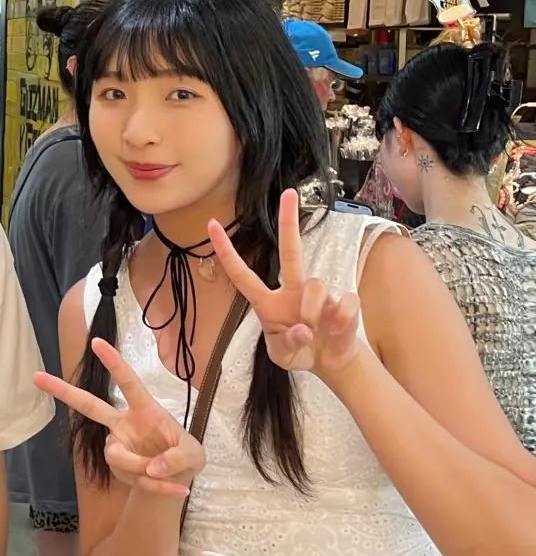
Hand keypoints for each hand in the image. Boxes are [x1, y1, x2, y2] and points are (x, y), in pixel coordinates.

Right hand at [36, 340, 203, 498]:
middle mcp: (124, 424)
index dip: (114, 363)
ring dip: (144, 468)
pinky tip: (177, 491)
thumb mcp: (195, 455)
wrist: (177, 480)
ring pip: (118, 456)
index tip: (97, 342)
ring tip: (169, 476)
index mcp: (144, 410)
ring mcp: (117, 446)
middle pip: (89, 405)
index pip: (128, 383)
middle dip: (63, 391)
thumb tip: (153, 467)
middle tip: (37, 376)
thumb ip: (178, 457)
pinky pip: (132, 478)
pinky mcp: (117, 468)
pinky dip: (156, 487)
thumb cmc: (185, 455)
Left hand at [208, 189, 361, 379]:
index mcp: (268, 303)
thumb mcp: (283, 356)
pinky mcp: (343, 301)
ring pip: (315, 285)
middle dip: (289, 222)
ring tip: (314, 332)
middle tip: (288, 193)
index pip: (242, 275)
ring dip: (312, 311)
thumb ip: (287, 344)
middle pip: (290, 251)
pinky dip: (339, 322)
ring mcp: (318, 294)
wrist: (330, 362)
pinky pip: (342, 304)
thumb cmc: (299, 352)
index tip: (211, 225)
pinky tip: (335, 332)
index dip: (227, 252)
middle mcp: (292, 291)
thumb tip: (302, 329)